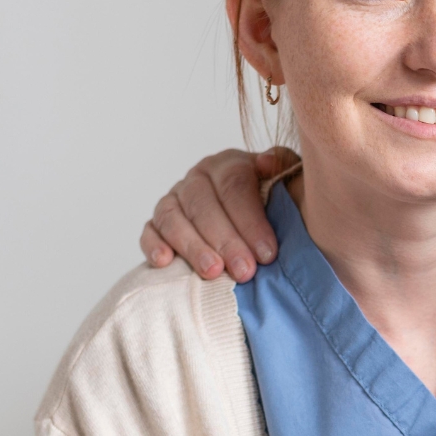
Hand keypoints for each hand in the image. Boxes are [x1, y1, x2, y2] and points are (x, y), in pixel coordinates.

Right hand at [140, 147, 299, 281]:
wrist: (254, 213)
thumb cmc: (274, 200)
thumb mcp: (286, 180)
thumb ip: (283, 167)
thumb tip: (267, 163)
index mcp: (229, 163)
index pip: (235, 186)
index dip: (251, 221)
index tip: (267, 253)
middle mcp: (199, 177)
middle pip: (205, 205)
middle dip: (226, 241)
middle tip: (244, 271)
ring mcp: (174, 198)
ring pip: (174, 217)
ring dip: (193, 246)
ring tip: (213, 272)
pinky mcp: (157, 221)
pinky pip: (150, 230)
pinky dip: (153, 244)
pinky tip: (164, 261)